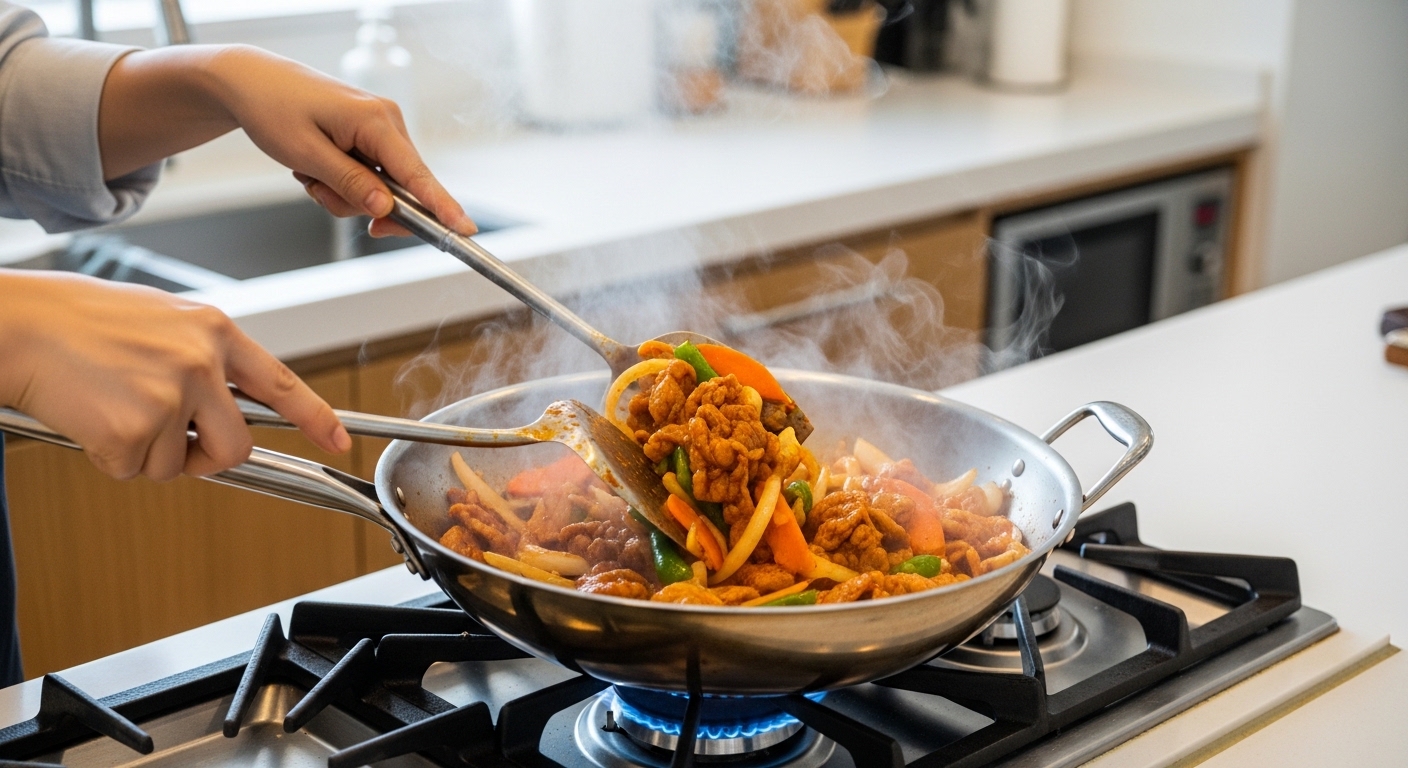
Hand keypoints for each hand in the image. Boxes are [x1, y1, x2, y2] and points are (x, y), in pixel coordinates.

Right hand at [0, 270, 349, 481]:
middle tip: (168, 440)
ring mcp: (171, 397)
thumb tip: (219, 412)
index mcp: (215, 331)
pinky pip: (134, 470)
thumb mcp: (160, 322)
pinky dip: (109, 457)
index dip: (316, 418)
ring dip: (146, 454)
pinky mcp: (134, 430)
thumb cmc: (77, 320)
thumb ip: (201, 361)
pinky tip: (89, 417)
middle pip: (236, 447)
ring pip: (179, 465)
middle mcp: (202, 363)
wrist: (16, 323)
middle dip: (206, 457)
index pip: (282, 384)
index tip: (339, 442)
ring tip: (111, 407)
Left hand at [99, 45, 474, 237]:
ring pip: (381, 188)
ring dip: (345, 195)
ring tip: (308, 175)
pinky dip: (343, 184)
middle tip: (319, 194)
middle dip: (362, 204)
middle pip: (400, 189)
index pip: (416, 175)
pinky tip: (316, 170)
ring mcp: (381, 129)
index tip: (463, 229)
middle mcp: (388, 122)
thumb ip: (350, 183)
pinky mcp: (371, 137)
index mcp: (376, 121)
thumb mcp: (306, 153)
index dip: (440, 206)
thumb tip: (385, 210)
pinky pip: (370, 177)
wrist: (251, 82)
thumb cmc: (274, 109)